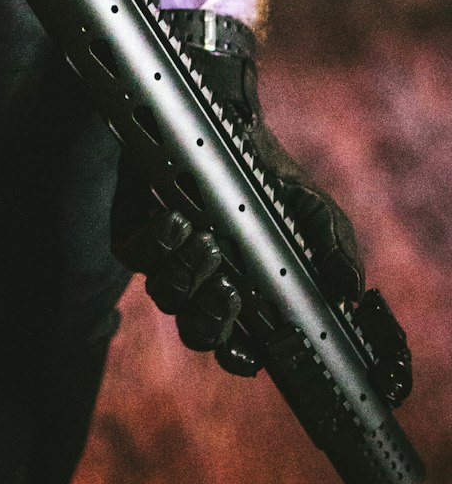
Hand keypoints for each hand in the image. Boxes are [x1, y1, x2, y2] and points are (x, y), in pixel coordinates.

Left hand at [111, 13, 365, 376]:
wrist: (229, 125)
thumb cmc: (272, 179)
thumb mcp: (313, 212)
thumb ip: (334, 250)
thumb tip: (349, 292)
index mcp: (247, 297)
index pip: (240, 349)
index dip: (242, 358)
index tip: (253, 349)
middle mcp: (204, 286)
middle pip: (199, 333)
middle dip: (213, 318)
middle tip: (232, 285)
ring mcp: (168, 261)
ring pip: (166, 295)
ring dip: (188, 273)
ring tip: (208, 239)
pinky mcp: (135, 230)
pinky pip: (135, 254)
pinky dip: (156, 242)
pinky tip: (177, 218)